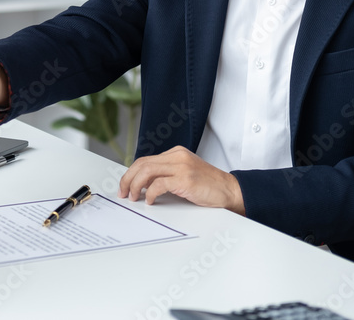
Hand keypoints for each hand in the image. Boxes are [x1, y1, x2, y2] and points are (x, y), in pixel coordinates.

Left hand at [118, 146, 245, 214]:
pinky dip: (149, 193)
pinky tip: (149, 200)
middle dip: (128, 179)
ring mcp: (182, 166)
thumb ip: (167, 175)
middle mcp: (177, 156)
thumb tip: (144, 185)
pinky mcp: (185, 179)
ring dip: (135, 185)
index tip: (125, 185)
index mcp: (176, 153)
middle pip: (142, 163)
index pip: (146, 160)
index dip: (131, 173)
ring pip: (147, 171)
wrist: (230, 190)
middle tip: (123, 192)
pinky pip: (159, 184)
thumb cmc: (209, 186)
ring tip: (132, 197)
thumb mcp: (185, 174)